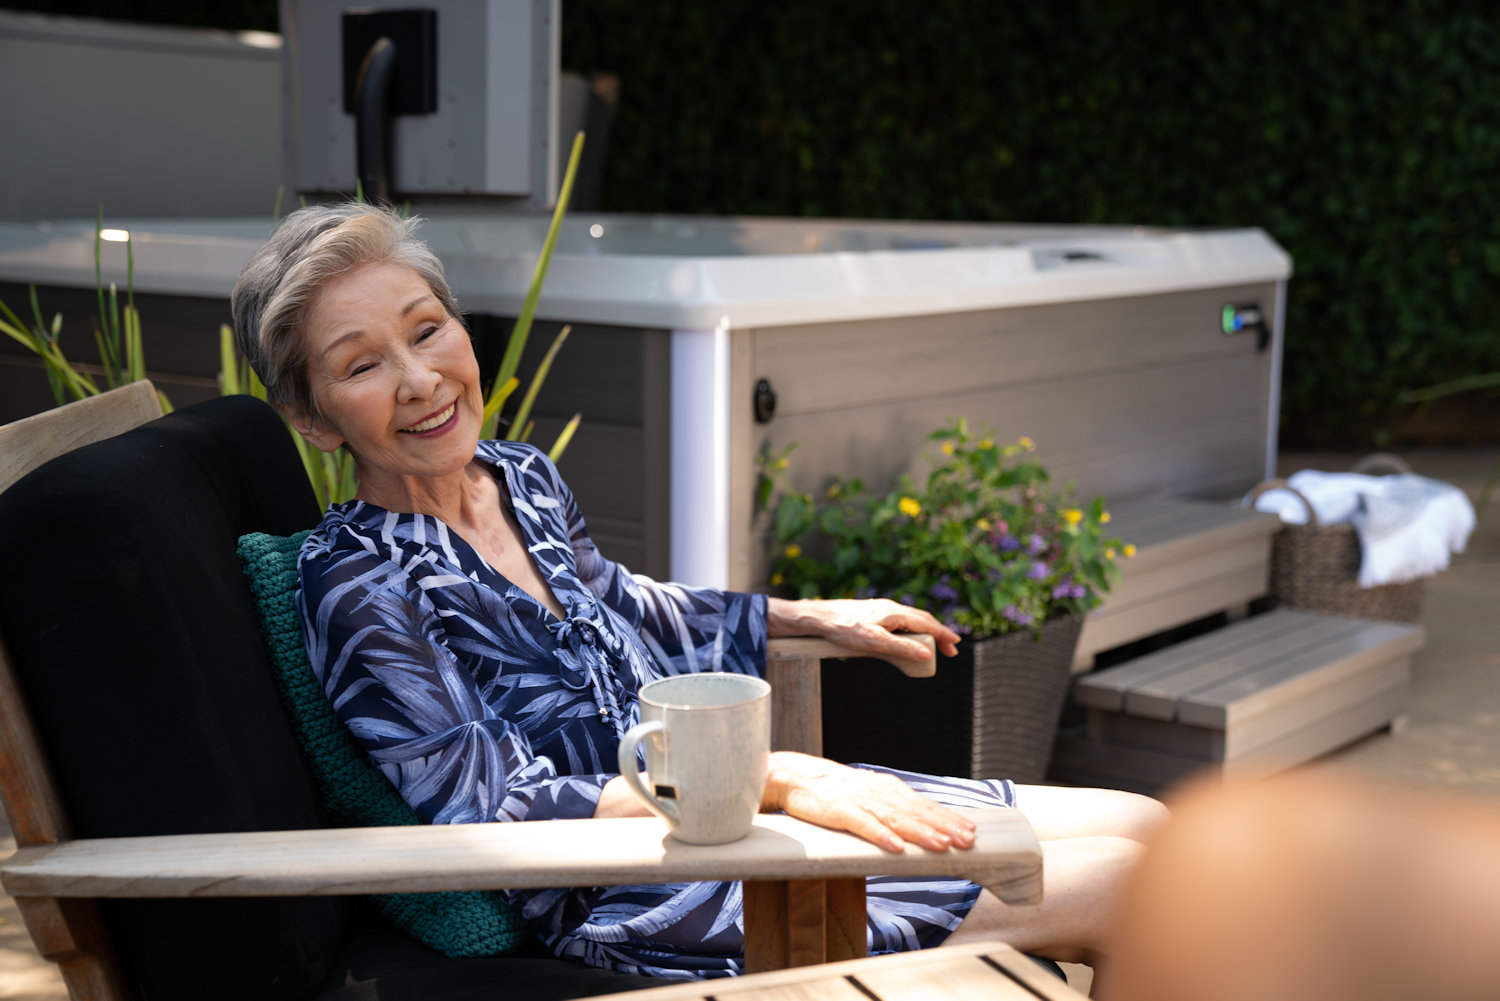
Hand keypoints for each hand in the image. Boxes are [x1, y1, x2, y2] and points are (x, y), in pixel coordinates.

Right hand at [762, 751, 976, 853]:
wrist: (795, 777)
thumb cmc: (834, 791)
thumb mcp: (869, 796)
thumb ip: (893, 807)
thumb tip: (924, 823)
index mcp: (888, 789)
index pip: (924, 804)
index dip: (948, 818)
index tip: (971, 831)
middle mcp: (879, 792)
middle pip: (916, 811)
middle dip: (944, 826)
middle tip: (967, 840)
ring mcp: (860, 801)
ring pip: (896, 818)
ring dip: (921, 832)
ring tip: (941, 845)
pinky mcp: (839, 810)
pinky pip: (863, 825)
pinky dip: (881, 835)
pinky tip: (896, 847)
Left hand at [767, 597, 960, 660]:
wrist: (819, 618)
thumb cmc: (844, 629)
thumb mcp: (874, 642)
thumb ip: (901, 648)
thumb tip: (927, 653)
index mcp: (895, 613)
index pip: (927, 623)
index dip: (943, 634)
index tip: (956, 644)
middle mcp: (891, 608)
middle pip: (922, 620)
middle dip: (938, 634)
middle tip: (950, 650)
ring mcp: (883, 610)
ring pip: (912, 620)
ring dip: (926, 632)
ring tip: (934, 646)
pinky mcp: (874, 614)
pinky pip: (901, 621)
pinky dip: (913, 630)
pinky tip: (909, 638)